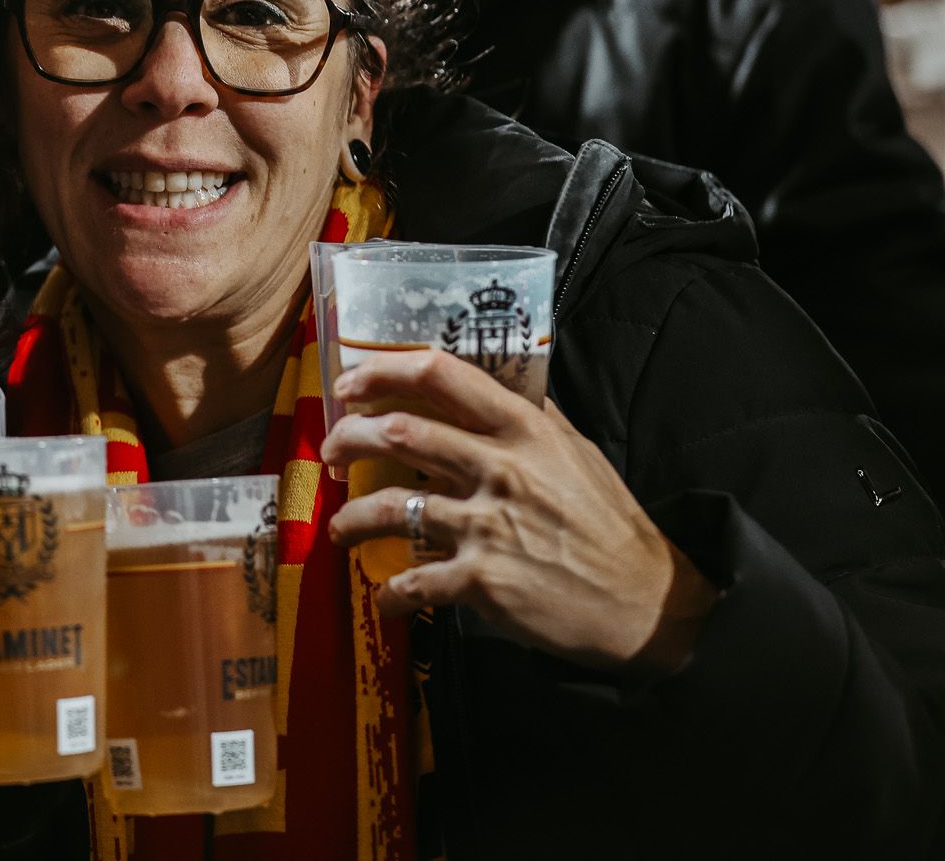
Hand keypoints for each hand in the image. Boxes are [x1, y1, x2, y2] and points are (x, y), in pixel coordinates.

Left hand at [320, 349, 714, 673]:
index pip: (442, 376)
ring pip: (389, 508)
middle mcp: (500, 469)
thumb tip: (504, 375)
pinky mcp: (482, 581)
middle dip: (347, 439)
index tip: (349, 384)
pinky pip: (412, 582)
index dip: (383, 371)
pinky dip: (390, 593)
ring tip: (341, 530)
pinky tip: (387, 597)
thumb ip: (533, 414)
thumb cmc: (608, 524)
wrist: (645, 603)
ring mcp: (487, 525)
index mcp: (523, 429)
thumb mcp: (577, 452)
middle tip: (330, 453)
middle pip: (399, 433)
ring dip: (350, 519)